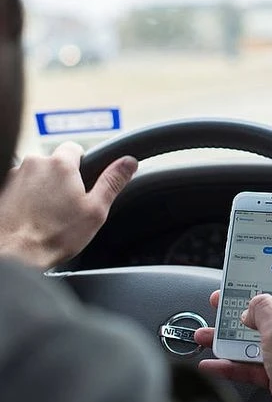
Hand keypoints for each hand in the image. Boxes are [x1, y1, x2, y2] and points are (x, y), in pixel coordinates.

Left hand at [0, 142, 136, 268]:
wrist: (14, 253)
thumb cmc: (56, 235)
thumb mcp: (95, 210)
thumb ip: (112, 182)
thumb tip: (129, 162)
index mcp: (61, 165)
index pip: (75, 148)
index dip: (82, 166)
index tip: (82, 184)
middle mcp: (34, 164)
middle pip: (54, 163)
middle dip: (62, 179)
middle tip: (68, 205)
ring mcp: (13, 175)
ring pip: (36, 175)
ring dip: (43, 188)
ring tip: (47, 215)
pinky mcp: (2, 188)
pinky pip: (20, 187)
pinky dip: (26, 198)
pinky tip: (31, 217)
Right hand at [194, 270, 271, 401]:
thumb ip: (263, 309)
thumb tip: (254, 303)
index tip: (261, 265)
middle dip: (245, 306)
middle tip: (224, 300)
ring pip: (259, 338)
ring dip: (232, 337)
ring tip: (208, 333)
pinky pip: (254, 364)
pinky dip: (234, 363)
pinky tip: (214, 363)